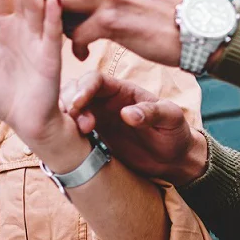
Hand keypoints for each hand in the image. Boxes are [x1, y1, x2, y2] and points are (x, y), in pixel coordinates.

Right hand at [61, 72, 208, 186]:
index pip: (96, 80)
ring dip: (64, 119)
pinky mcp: (93, 138)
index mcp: (123, 90)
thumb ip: (151, 112)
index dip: (83, 89)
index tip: (77, 105)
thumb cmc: (175, 132)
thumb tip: (127, 113)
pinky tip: (65, 144)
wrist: (174, 159)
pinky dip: (64, 134)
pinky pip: (72, 131)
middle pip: (76, 91)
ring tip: (71, 135)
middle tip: (76, 123)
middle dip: (68, 103)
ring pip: (69, 110)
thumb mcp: (171, 118)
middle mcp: (105, 102)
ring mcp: (97, 119)